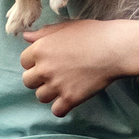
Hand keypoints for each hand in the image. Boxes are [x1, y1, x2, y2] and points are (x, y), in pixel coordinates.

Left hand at [20, 19, 138, 115]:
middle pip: (28, 81)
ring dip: (49, 93)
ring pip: (41, 97)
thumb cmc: (92, 33)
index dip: (35, 61)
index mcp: (40, 49)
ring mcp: (57, 85)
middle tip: (54, 74)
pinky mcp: (71, 98)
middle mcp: (44, 69)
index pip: (24, 62)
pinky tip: (69, 98)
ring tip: (63, 85)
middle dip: (38, 78)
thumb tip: (26, 37)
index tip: (48, 61)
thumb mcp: (65, 27)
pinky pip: (56, 111)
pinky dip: (61, 107)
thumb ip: (43, 33)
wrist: (114, 48)